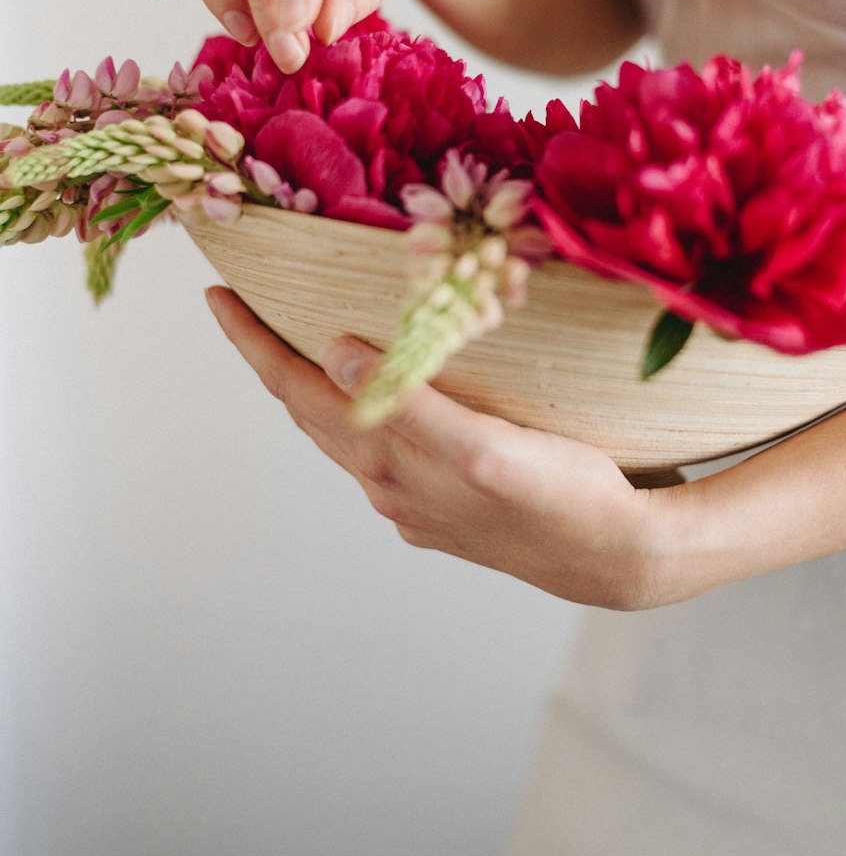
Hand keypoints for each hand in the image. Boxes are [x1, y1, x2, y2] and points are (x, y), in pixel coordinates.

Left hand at [204, 286, 692, 609]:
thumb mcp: (485, 445)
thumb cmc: (563, 496)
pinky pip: (386, 450)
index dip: (254, 344)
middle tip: (249, 307)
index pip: (298, 391)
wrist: (619, 558)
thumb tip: (335, 357)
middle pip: (311, 412)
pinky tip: (384, 400)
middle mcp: (388, 485)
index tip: (217, 297)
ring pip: (347, 433)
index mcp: (387, 462)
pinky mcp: (449, 507)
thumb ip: (410, 404)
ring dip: (319, 388)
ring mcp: (416, 501)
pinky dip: (368, 412)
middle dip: (275, 358)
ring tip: (305, 344)